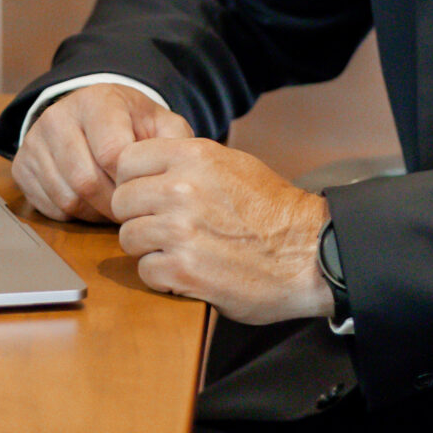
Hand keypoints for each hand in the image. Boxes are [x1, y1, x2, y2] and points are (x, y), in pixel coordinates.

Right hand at [11, 83, 191, 222]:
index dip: (130, 180)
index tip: (142, 185)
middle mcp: (58, 116)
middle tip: (129, 207)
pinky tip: (88, 202)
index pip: (111, 154)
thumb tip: (175, 168)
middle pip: (85, 180)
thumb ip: (174, 140)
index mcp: (96, 101)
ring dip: (93, 211)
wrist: (90, 113)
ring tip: (111, 203)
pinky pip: (48, 207)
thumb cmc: (130, 123)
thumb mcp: (159, 122)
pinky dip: (72, 214)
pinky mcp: (22, 166)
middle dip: (112, 203)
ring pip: (66, 197)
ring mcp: (34, 141)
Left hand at [110, 138, 331, 325]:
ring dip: (149, 248)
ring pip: (128, 238)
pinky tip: (188, 271)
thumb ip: (189, 162)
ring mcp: (180, 231)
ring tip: (178, 250)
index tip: (147, 195)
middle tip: (162, 227)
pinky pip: (145, 271)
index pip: (126, 160)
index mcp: (193, 157)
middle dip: (137, 216)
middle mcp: (181, 189)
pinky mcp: (183, 271)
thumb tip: (152, 165)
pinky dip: (163, 276)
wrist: (310, 254)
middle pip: (121, 201)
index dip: (133, 180)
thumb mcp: (233, 165)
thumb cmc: (274, 211)